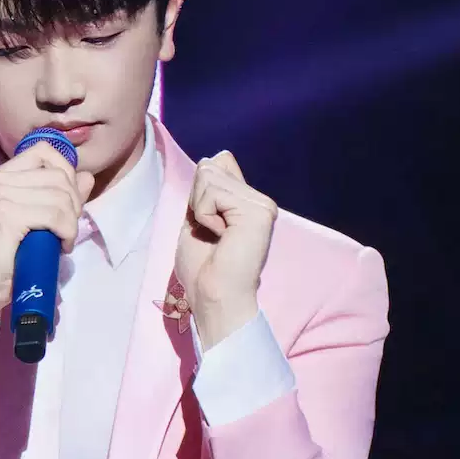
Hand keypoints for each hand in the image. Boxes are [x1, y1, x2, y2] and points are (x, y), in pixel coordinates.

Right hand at [0, 137, 86, 337]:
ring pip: (60, 196)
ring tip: (62, 240)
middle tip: (66, 229)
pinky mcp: (5, 215)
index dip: (66, 173)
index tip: (66, 203)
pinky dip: (66, 231)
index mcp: (0, 175)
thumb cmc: (8, 255)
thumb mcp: (37, 218)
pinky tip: (60, 246)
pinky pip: (54, 215)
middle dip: (73, 203)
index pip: (44, 151)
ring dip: (71, 222)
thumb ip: (60, 195)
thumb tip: (87, 176)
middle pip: (58, 175)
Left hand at [167, 148, 277, 347]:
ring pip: (208, 175)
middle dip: (197, 199)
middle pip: (210, 165)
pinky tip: (221, 237)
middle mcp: (259, 200)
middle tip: (210, 232)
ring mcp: (262, 204)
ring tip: (216, 236)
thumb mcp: (198, 219)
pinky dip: (204, 215)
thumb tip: (210, 160)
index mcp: (247, 202)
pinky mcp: (260, 210)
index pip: (219, 162)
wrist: (215, 298)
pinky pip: (212, 192)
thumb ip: (205, 192)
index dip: (200, 190)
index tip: (206, 224)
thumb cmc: (203, 270)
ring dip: (200, 208)